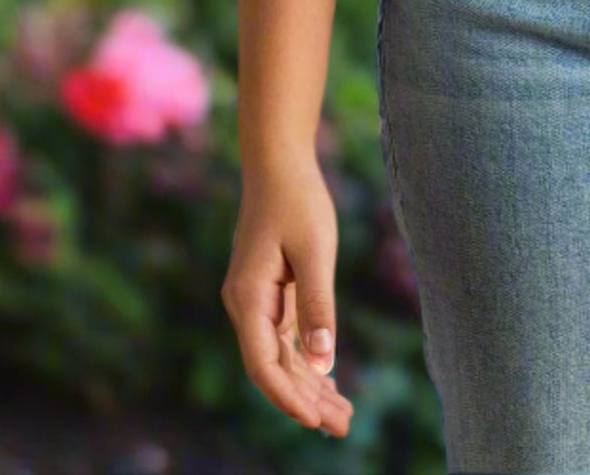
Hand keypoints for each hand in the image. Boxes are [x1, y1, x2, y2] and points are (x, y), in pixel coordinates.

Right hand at [220, 161, 353, 436]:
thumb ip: (317, 305)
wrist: (279, 163)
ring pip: (280, 356)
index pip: (263, 364)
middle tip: (344, 426)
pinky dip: (305, 361)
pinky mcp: (269, 293)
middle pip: (273, 367)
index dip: (289, 396)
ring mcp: (255, 301)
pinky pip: (284, 338)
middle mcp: (245, 306)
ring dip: (308, 386)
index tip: (316, 420)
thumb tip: (321, 361)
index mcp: (248, 298)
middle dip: (306, 400)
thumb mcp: (315, 251)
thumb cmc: (298, 200)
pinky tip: (328, 381)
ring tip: (342, 414)